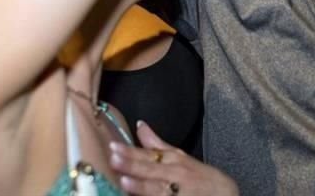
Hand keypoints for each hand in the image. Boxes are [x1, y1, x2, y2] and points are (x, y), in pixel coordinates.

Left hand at [110, 121, 238, 195]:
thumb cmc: (201, 177)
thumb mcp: (182, 157)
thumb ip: (157, 144)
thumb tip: (139, 125)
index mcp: (174, 161)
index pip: (149, 155)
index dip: (131, 152)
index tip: (113, 146)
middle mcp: (175, 176)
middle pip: (151, 170)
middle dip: (132, 165)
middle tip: (113, 159)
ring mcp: (177, 195)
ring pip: (156, 190)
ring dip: (141, 186)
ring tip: (124, 181)